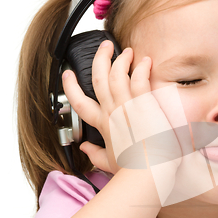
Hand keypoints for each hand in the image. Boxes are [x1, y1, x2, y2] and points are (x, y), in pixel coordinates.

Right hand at [62, 41, 177, 175]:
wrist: (149, 171)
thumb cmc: (133, 169)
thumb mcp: (109, 162)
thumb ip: (95, 154)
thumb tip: (84, 149)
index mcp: (103, 125)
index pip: (80, 103)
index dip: (71, 87)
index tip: (68, 75)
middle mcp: (112, 112)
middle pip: (98, 79)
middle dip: (99, 59)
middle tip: (104, 46)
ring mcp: (127, 107)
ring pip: (117, 74)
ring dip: (120, 59)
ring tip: (125, 50)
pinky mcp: (143, 105)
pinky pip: (139, 79)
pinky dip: (141, 68)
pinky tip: (145, 61)